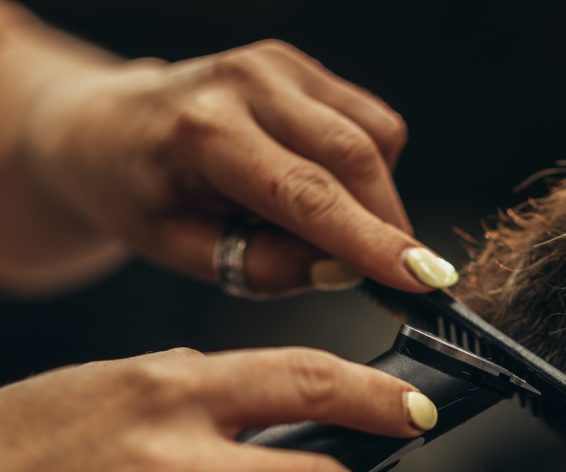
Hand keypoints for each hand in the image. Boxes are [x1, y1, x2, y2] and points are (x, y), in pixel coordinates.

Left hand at [20, 40, 457, 294]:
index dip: (372, 242)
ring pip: (375, 137)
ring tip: (328, 230)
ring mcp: (278, 64)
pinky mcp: (299, 66)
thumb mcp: (182, 252)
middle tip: (398, 276)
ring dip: (376, 198)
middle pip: (355, 158)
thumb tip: (340, 268)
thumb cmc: (136, 193)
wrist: (106, 127)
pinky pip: (369, 121)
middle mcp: (247, 82)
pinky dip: (368, 168)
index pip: (309, 195)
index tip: (423, 277)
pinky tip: (327, 191)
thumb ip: (262, 265)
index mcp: (204, 132)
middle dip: (388, 226)